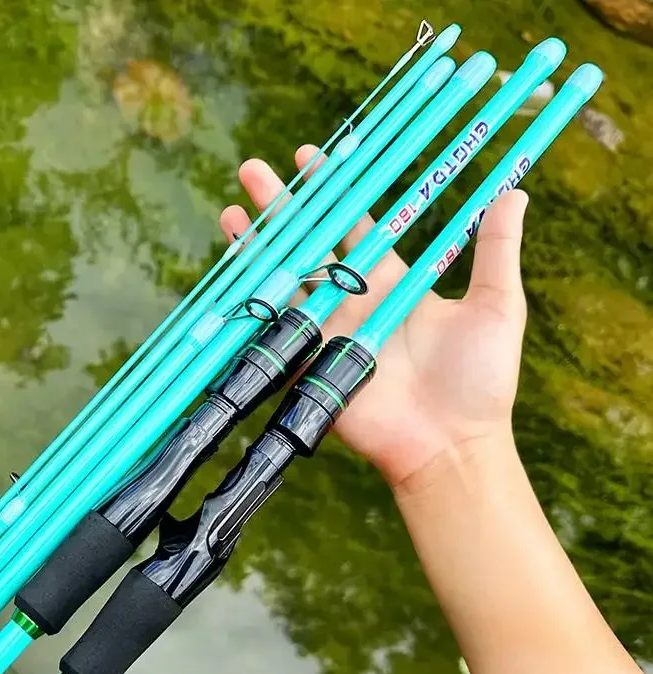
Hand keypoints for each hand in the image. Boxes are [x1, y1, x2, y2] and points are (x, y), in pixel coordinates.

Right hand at [220, 145, 529, 489]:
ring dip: (257, 247)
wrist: (450, 444)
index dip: (335, 190)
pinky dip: (251, 304)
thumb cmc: (480, 380)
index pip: (356, 224)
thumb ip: (496, 250)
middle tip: (253, 170)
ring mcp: (328, 333)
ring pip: (284, 280)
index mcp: (392, 282)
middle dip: (282, 207)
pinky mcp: (311, 366)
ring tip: (231, 211)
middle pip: (310, 242)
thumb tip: (516, 191)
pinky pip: (276, 331)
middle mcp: (354, 301)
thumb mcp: (497, 306)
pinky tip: (231, 274)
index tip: (315, 155)